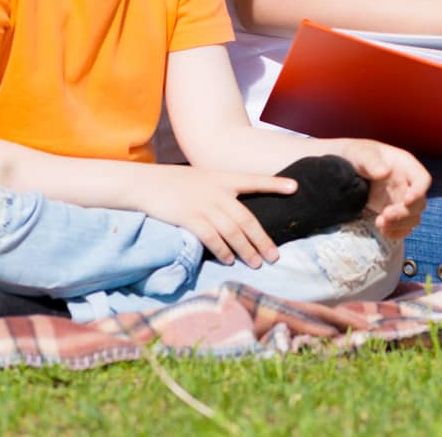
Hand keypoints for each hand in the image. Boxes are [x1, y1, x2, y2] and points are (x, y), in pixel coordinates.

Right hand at [134, 164, 294, 266]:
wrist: (147, 183)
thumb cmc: (176, 184)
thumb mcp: (203, 179)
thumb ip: (222, 191)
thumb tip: (238, 212)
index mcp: (223, 179)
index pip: (255, 180)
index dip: (275, 184)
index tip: (295, 187)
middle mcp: (218, 191)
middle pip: (247, 218)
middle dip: (262, 239)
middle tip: (274, 256)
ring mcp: (204, 205)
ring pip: (232, 232)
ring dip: (246, 250)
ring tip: (256, 263)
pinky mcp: (189, 218)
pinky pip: (211, 238)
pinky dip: (222, 250)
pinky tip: (229, 260)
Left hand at [336, 139, 430, 239]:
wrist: (347, 168)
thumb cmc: (358, 155)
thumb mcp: (362, 154)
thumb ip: (372, 162)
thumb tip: (384, 172)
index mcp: (406, 167)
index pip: (422, 180)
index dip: (419, 191)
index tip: (406, 200)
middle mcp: (408, 185)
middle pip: (419, 203)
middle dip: (404, 213)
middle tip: (384, 216)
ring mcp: (400, 200)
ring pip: (413, 218)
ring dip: (399, 224)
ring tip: (379, 223)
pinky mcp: (393, 213)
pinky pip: (403, 227)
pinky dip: (396, 232)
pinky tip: (383, 231)